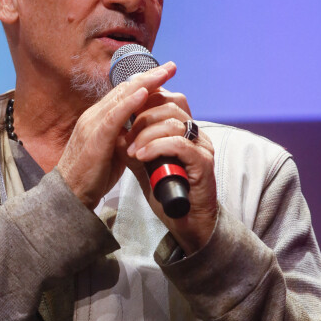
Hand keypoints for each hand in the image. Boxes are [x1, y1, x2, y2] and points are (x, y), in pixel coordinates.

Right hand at [57, 62, 176, 209]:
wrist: (71, 194)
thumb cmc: (91, 175)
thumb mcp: (112, 151)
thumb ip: (124, 137)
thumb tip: (141, 130)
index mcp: (98, 118)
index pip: (123, 94)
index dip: (144, 82)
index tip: (164, 75)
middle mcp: (94, 116)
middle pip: (124, 90)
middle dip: (149, 76)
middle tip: (171, 67)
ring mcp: (92, 125)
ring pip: (120, 98)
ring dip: (144, 83)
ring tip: (163, 73)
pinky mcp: (95, 138)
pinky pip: (113, 117)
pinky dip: (129, 103)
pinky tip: (144, 93)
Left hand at [122, 89, 217, 254]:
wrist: (185, 221)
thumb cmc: (166, 193)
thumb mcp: (144, 166)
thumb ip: (134, 148)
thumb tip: (117, 132)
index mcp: (183, 129)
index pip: (166, 99)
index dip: (143, 101)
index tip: (123, 114)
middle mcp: (195, 133)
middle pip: (169, 105)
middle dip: (141, 118)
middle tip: (125, 137)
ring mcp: (201, 146)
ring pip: (173, 122)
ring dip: (146, 134)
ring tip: (132, 151)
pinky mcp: (203, 161)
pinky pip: (179, 144)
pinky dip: (157, 147)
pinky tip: (142, 156)